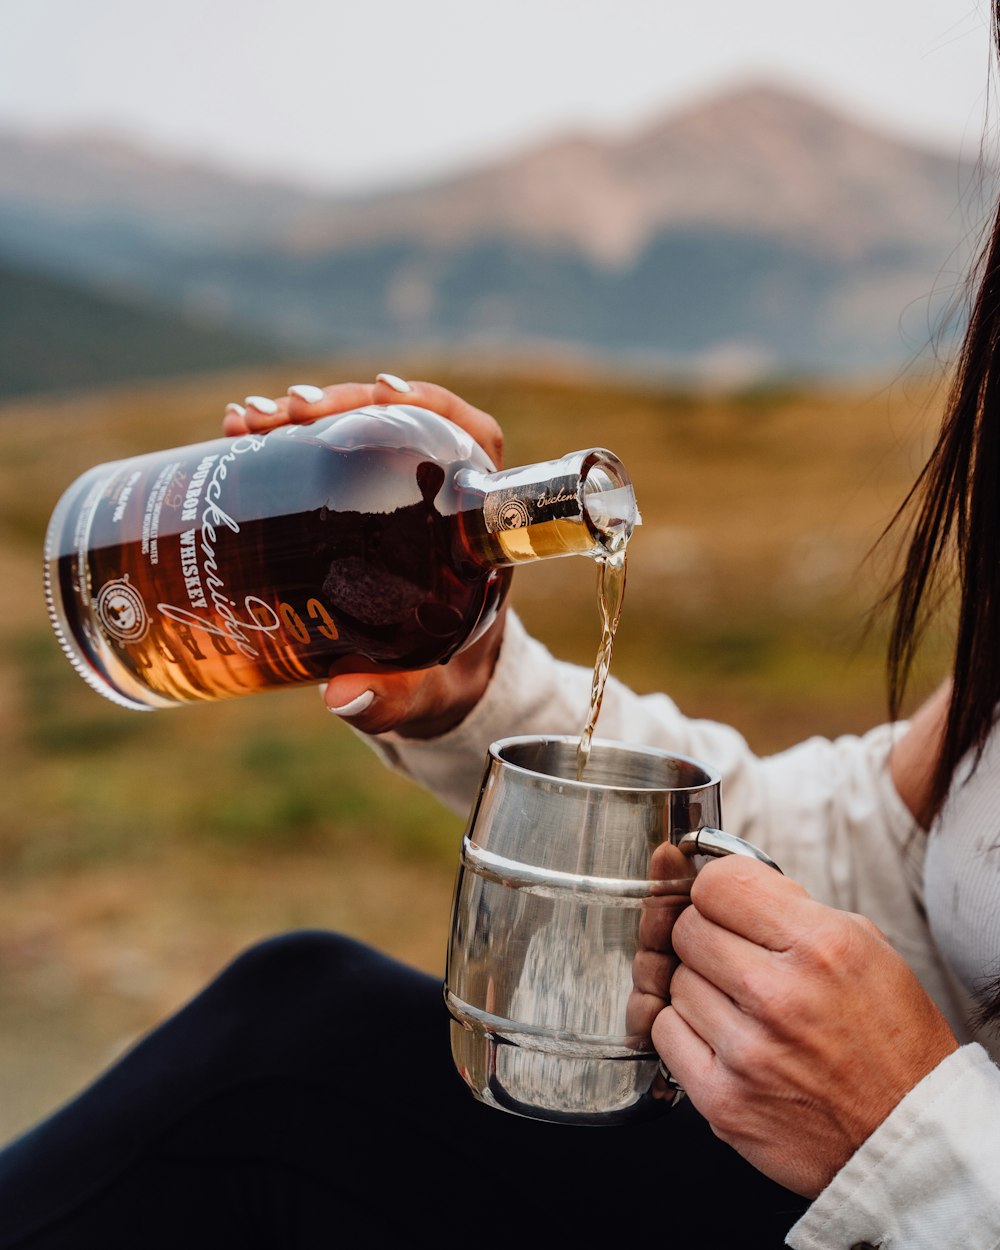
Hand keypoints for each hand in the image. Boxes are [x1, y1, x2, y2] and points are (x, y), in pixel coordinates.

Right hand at [221, 374, 507, 738]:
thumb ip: (395, 700)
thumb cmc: (446, 684)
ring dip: (301, 415)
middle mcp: (439, 501)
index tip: (386, 394)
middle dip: (342, 404)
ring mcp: (393, 498)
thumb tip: (342, 698)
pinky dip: (282, 441)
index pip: (472, 440)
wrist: (434, 688)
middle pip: (401, 423)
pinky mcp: (355, 509)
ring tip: (246, 419)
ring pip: (356, 432)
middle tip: (287, 412)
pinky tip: (238, 433)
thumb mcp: (429, 696)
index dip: (435, 405)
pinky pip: (324, 457)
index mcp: (477, 531)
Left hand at [651, 857, 958, 1197]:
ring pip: (675, 980)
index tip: (726, 902)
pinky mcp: (722, 1099)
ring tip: (743, 1005)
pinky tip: (724, 1036)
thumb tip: (730, 885)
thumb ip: (794, 907)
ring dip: (701, 985)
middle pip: (687, 929)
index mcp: (820, 946)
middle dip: (708, 935)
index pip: (717, 884)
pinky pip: (665, 1031)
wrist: (908, 1135)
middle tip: (738, 956)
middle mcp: (778, 996)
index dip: (717, 888)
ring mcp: (746, 1051)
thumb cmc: (889, 1039)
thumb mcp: (866, 947)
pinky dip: (686, 1029)